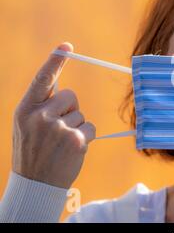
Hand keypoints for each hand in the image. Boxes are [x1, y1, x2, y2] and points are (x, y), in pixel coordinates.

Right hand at [12, 43, 95, 188]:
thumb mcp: (26, 127)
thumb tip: (64, 91)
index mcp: (25, 110)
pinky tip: (71, 150)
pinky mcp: (75, 140)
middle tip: (58, 130)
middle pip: (70, 96)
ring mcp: (58, 128)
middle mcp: (40, 117)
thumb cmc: (32, 153)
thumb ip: (41, 108)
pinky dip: (85, 137)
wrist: (35, 185)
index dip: (54, 62)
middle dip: (70, 109)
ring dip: (76, 127)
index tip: (66, 47)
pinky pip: (90, 127)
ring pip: (81, 114)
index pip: (42, 80)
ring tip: (61, 144)